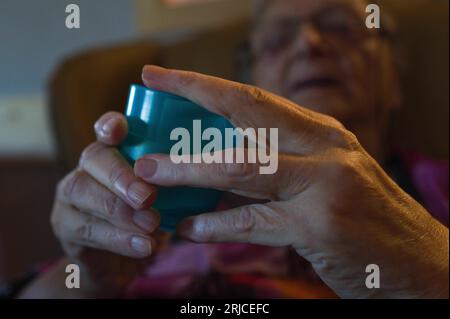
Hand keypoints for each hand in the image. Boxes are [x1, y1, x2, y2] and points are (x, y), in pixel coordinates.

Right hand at [50, 112, 160, 295]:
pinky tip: (144, 246)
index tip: (120, 130)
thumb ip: (176, 183)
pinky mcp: (65, 226)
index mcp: (114, 153)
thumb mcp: (168, 199)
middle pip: (93, 157)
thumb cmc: (150, 221)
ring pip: (81, 190)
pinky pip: (84, 229)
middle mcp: (88, 168)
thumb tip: (206, 173)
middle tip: (148, 197)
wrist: (124, 264)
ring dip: (119, 210)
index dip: (110, 125)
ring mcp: (71, 195)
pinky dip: (118, 239)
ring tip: (151, 225)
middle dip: (121, 176)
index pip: (107, 129)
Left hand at [134, 65, 448, 297]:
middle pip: (246, 116)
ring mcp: (325, 184)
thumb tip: (217, 166)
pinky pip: (253, 222)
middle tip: (145, 96)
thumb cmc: (364, 219)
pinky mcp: (321, 226)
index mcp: (323, 133)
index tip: (165, 76)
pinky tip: (189, 229)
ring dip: (189, 170)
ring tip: (149, 173)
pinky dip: (216, 225)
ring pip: (242, 168)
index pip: (255, 99)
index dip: (205, 84)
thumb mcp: (325, 178)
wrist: (419, 262)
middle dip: (191, 100)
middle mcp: (326, 149)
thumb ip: (280, 166)